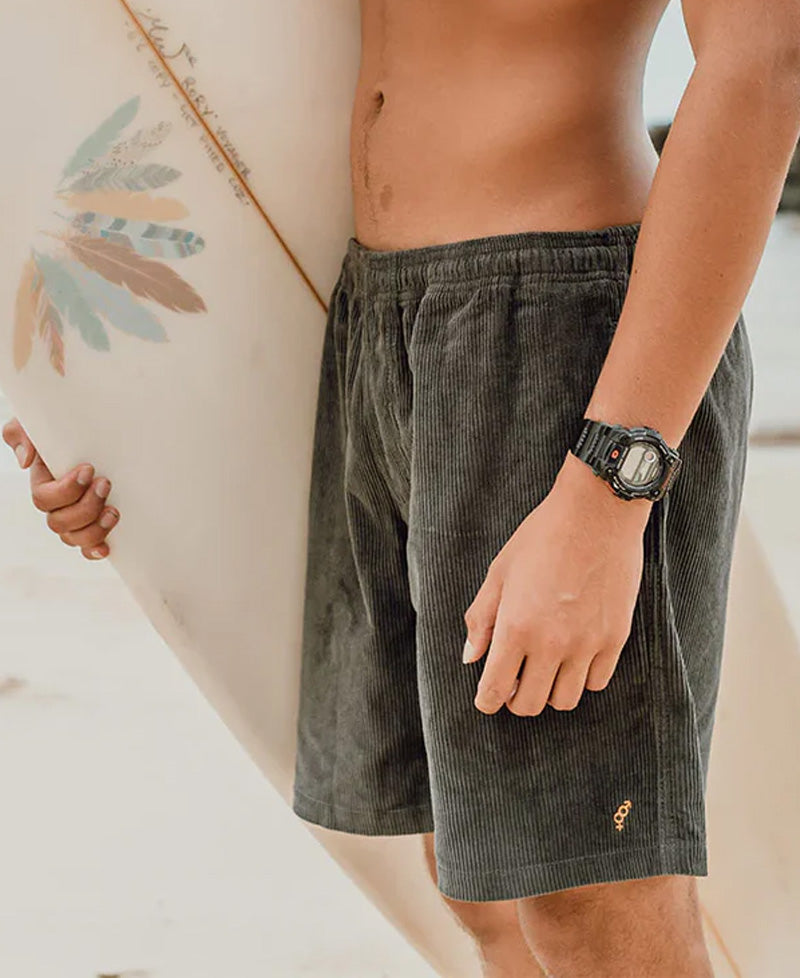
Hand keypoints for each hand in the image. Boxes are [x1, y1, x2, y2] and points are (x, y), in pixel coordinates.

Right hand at [2, 416, 118, 560]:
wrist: (99, 433)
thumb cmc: (66, 426)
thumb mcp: (39, 423)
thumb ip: (21, 433)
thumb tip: (26, 460)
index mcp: (44, 482)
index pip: (43, 498)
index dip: (66, 490)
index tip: (89, 469)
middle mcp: (57, 505)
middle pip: (60, 522)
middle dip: (85, 507)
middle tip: (105, 484)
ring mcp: (75, 517)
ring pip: (74, 537)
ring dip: (94, 528)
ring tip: (114, 510)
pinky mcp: (94, 524)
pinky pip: (87, 548)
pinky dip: (94, 549)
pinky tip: (106, 547)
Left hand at [463, 451, 650, 715]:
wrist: (596, 513)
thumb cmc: (542, 537)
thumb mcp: (500, 572)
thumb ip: (482, 618)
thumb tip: (471, 656)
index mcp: (515, 627)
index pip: (496, 690)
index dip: (487, 700)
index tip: (487, 697)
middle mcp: (551, 644)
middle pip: (529, 705)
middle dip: (515, 698)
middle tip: (515, 679)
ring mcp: (586, 644)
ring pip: (564, 701)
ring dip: (549, 691)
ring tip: (545, 668)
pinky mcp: (614, 638)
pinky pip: (596, 682)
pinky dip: (581, 677)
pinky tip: (573, 656)